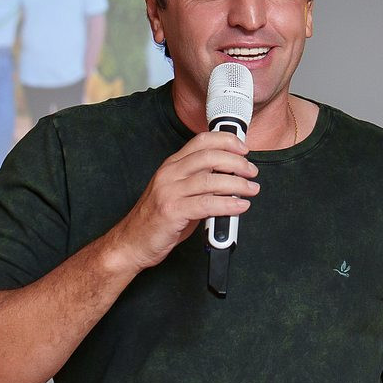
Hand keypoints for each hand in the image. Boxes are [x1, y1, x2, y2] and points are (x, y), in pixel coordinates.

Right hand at [107, 131, 258, 270]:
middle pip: (210, 156)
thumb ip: (200, 183)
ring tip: (251, 189)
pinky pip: (207, 204)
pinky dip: (228, 205)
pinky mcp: (172, 211)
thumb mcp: (178, 192)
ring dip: (238, 184)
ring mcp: (169, 191)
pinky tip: (240, 206)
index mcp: (172, 165)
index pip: (201, 141)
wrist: (131, 242)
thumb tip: (231, 178)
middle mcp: (170, 174)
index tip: (243, 148)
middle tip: (251, 172)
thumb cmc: (157, 219)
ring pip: (211, 180)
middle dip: (237, 162)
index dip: (226, 141)